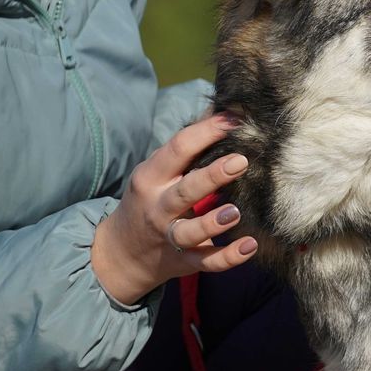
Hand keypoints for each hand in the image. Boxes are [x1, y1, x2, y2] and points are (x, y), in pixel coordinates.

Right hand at [91, 113, 256, 305]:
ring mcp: (169, 236)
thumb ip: (185, 148)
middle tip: (240, 161)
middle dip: (212, 176)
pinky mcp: (183, 261)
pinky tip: (250, 246)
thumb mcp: (157, 171)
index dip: (206, 133)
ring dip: (212, 222)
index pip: (178, 149)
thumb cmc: (150, 199)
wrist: (120, 253)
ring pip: (190, 231)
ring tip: (234, 212)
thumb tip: (219, 109)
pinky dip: (228, 257)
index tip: (234, 120)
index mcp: (152, 177)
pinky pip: (206, 261)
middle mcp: (159, 207)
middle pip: (185, 190)